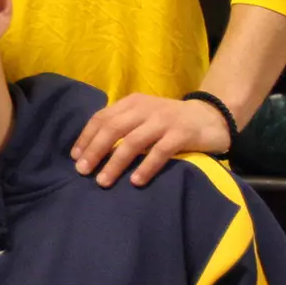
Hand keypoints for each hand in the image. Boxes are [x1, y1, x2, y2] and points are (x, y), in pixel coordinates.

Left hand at [71, 94, 231, 187]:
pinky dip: (145, 167)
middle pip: (113, 128)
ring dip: (115, 163)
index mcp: (132, 103)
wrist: (210, 117)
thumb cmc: (170, 121)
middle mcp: (145, 108)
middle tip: (83, 171)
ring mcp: (164, 120)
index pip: (102, 118)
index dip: (86, 137)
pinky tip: (135, 181)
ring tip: (103, 181)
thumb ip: (123, 126)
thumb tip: (92, 149)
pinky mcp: (181, 134)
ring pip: (132, 141)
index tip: (75, 157)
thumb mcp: (144, 117)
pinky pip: (159, 152)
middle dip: (95, 151)